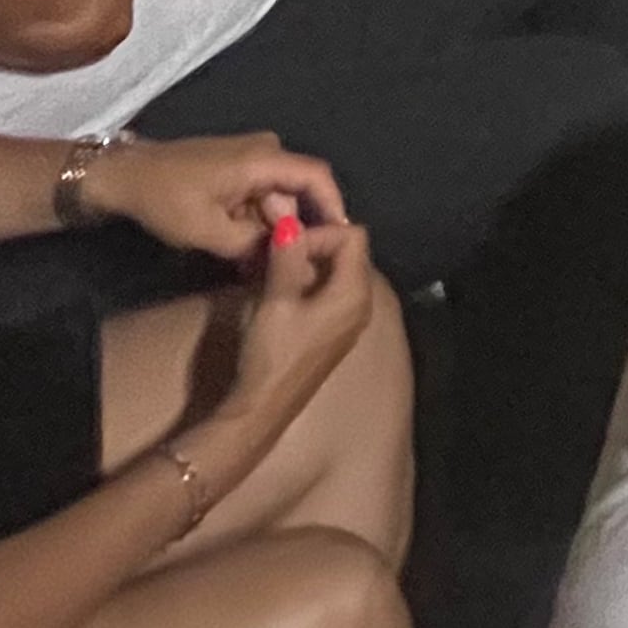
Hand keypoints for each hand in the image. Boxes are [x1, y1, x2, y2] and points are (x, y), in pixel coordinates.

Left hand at [80, 132, 346, 257]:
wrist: (121, 176)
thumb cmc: (164, 199)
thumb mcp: (208, 232)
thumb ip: (254, 244)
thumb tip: (286, 256)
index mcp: (263, 159)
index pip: (317, 177)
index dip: (334, 208)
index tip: (338, 242)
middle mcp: (264, 151)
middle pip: (297, 192)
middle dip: (295, 230)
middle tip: (291, 267)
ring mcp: (248, 158)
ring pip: (277, 198)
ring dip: (272, 230)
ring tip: (263, 266)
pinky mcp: (234, 167)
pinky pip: (259, 195)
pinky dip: (256, 222)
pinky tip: (246, 250)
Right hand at [217, 218, 379, 434]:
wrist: (265, 408)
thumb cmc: (273, 353)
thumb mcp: (276, 301)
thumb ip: (287, 258)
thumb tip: (291, 220)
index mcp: (355, 292)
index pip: (353, 236)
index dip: (320, 231)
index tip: (286, 242)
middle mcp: (362, 304)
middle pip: (348, 252)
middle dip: (313, 244)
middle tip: (276, 248)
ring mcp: (350, 320)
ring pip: (336, 272)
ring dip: (308, 263)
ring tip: (272, 265)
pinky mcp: (335, 332)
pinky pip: (329, 292)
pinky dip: (308, 282)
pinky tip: (279, 287)